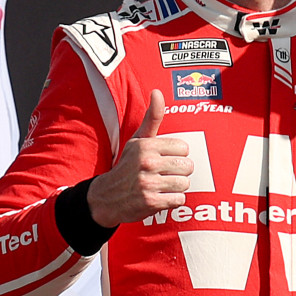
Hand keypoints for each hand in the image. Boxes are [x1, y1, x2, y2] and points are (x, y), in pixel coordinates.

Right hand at [85, 91, 194, 226]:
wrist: (107, 196)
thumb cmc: (128, 165)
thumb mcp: (137, 140)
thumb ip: (152, 117)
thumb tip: (157, 92)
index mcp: (146, 146)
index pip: (184, 148)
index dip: (177, 155)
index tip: (164, 159)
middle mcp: (147, 163)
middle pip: (188, 166)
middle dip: (179, 172)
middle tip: (164, 174)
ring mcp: (149, 183)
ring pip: (185, 183)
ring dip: (176, 187)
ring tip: (162, 185)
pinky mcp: (152, 202)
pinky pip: (179, 199)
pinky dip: (172, 200)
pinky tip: (160, 196)